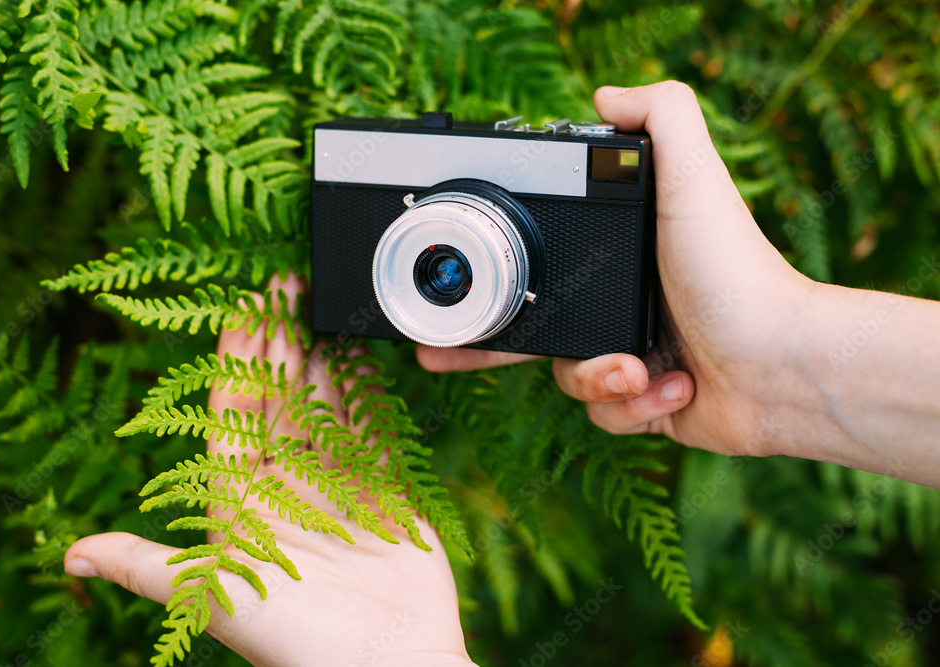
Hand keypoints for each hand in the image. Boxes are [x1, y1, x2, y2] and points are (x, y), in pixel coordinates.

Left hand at [64, 275, 473, 666]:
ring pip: (322, 400)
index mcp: (241, 499)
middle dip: (278, 339)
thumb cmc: (295, 639)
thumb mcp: (210, 596)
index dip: (234, 360)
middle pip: (278, 395)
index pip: (231, 412)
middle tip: (281, 283)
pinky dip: (365, 386)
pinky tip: (359, 349)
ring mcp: (337, 478)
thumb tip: (72, 555)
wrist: (386, 662)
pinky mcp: (382, 482)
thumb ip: (147, 566)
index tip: (241, 311)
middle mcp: (287, 482)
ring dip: (320, 351)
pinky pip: (371, 422)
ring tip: (317, 300)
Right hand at [419, 81, 808, 458]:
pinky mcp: (645, 403)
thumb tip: (604, 95)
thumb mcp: (695, 179)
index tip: (463, 285)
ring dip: (596, 378)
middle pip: (531, 327)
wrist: (782, 366)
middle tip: (439, 354)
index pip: (542, 259)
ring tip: (639, 368)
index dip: (495, 272)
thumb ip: (662, 118)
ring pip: (566, 378)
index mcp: (623, 254)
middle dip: (486, 347)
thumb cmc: (738, 274)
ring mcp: (632, 355)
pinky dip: (632, 406)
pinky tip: (673, 387)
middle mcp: (623, 302)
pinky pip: (603, 414)